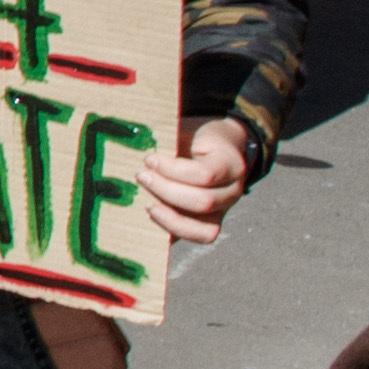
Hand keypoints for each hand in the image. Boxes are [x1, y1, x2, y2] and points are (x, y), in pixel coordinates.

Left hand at [133, 116, 256, 244]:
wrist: (216, 147)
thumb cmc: (194, 137)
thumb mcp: (185, 131)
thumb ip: (169, 142)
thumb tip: (134, 147)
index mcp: (231, 163)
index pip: (206, 174)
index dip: (173, 170)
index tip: (149, 158)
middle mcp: (234, 190)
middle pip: (203, 201)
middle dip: (166, 191)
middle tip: (141, 176)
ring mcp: (224, 210)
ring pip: (203, 227)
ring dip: (169, 216)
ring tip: (146, 202)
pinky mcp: (211, 223)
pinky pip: (197, 236)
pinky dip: (173, 229)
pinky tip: (154, 214)